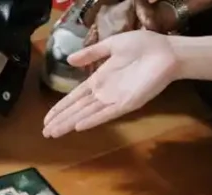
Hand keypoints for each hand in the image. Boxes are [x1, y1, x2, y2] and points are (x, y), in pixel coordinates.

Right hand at [43, 31, 178, 137]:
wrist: (167, 52)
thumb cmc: (143, 46)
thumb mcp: (112, 45)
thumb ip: (91, 53)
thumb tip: (69, 59)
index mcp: (99, 79)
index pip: (74, 97)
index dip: (60, 107)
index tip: (46, 118)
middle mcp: (104, 93)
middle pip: (77, 109)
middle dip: (61, 120)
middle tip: (45, 132)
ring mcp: (115, 100)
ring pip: (87, 114)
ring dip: (70, 123)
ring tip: (54, 133)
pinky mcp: (127, 104)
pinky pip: (106, 114)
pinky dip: (92, 120)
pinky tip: (79, 126)